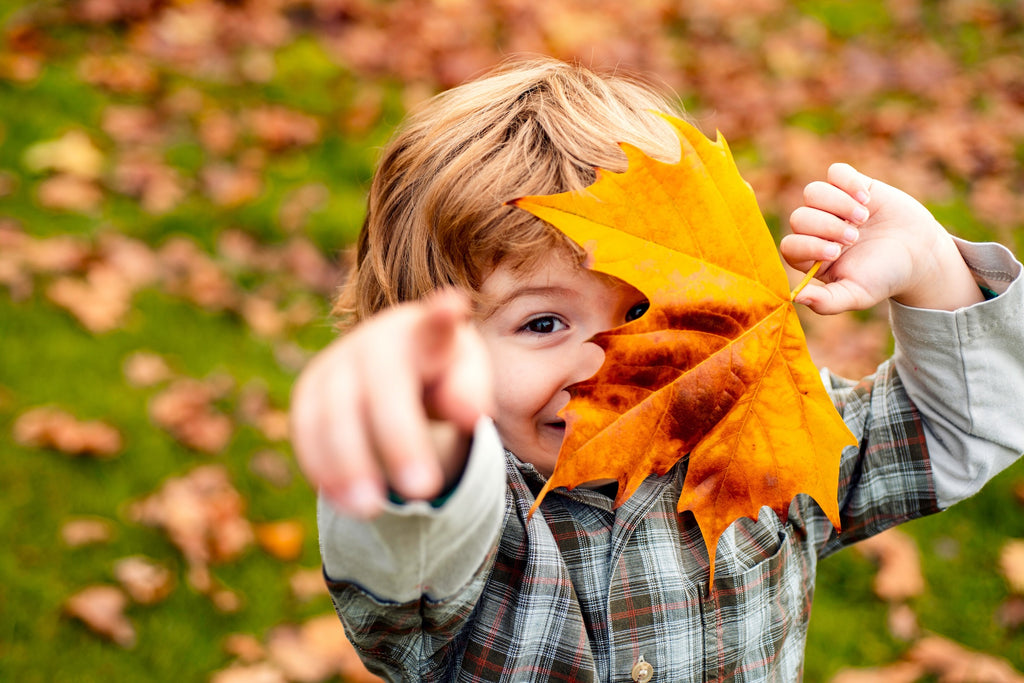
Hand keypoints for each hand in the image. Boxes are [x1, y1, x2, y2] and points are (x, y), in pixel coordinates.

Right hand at [290, 289, 493, 516]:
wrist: (395, 368)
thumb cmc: (441, 374)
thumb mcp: (465, 379)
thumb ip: (471, 392)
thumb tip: (470, 414)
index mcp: (423, 332)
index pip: (435, 322)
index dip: (441, 316)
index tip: (453, 306)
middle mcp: (374, 341)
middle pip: (382, 385)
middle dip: (400, 439)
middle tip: (424, 489)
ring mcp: (335, 364)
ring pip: (333, 412)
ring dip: (350, 464)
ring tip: (373, 510)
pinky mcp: (308, 392)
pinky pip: (306, 430)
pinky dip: (323, 467)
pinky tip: (344, 501)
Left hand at [782, 163, 982, 313]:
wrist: (920, 254)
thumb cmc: (885, 277)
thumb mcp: (857, 295)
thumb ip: (827, 302)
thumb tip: (796, 298)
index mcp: (811, 257)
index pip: (790, 246)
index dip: (808, 245)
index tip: (836, 252)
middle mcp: (816, 230)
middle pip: (799, 217)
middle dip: (826, 226)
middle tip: (854, 237)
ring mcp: (832, 206)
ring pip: (813, 192)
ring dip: (837, 203)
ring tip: (863, 218)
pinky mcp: (852, 186)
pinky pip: (835, 172)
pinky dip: (849, 182)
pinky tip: (867, 199)